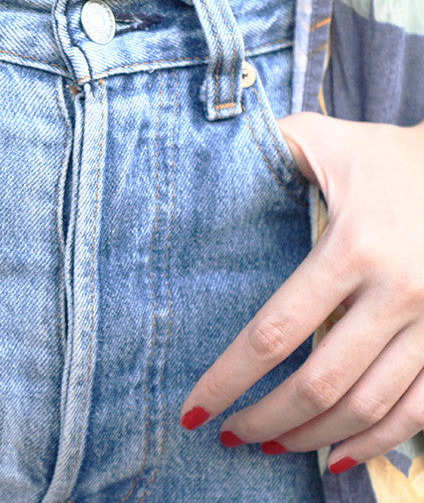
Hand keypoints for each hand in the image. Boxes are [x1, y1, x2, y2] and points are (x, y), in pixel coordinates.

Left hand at [180, 112, 423, 473]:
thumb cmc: (387, 155)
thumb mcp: (325, 141)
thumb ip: (267, 150)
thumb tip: (204, 156)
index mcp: (352, 248)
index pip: (274, 333)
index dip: (229, 379)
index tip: (195, 409)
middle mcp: (396, 293)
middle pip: (318, 383)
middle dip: (264, 419)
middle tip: (227, 435)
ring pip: (367, 407)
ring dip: (311, 437)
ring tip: (268, 446)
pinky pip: (419, 412)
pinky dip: (376, 443)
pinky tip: (336, 454)